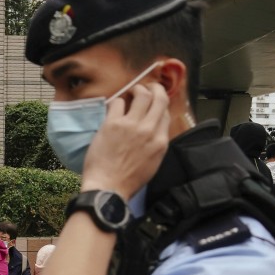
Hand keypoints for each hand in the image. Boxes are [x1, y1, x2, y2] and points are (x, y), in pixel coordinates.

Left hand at [80, 83, 169, 200]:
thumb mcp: (152, 163)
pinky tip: (114, 107)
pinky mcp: (113, 123)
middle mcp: (150, 130)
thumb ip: (155, 144)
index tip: (154, 103)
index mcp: (161, 142)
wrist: (108, 187)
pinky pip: (118, 102)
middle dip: (155, 88)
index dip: (160, 106)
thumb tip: (153, 130)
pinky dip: (117, 102)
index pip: (166, 114)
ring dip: (137, 90)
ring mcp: (131, 125)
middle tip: (148, 87)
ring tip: (131, 92)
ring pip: (141, 95)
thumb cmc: (129, 180)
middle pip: (159, 99)